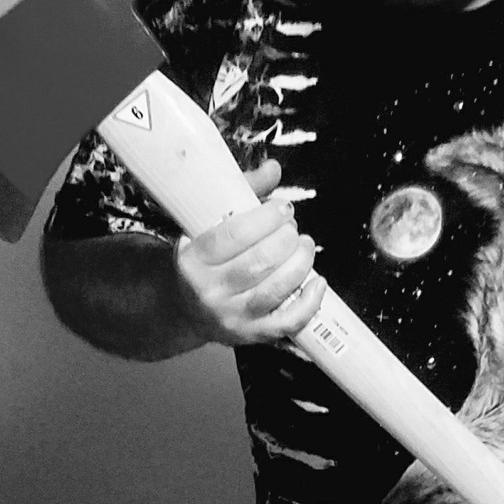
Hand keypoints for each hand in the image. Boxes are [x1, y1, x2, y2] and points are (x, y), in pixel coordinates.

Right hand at [174, 159, 324, 345]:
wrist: (184, 308)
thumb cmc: (204, 258)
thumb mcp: (210, 222)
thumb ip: (242, 191)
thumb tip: (273, 168)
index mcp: (193, 259)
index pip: (232, 237)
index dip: (264, 219)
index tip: (282, 208)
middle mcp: (209, 291)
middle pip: (257, 263)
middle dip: (286, 239)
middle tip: (293, 227)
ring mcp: (231, 316)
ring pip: (274, 290)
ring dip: (300, 264)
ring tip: (305, 246)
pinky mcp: (251, 334)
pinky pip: (287, 322)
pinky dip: (309, 302)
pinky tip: (318, 282)